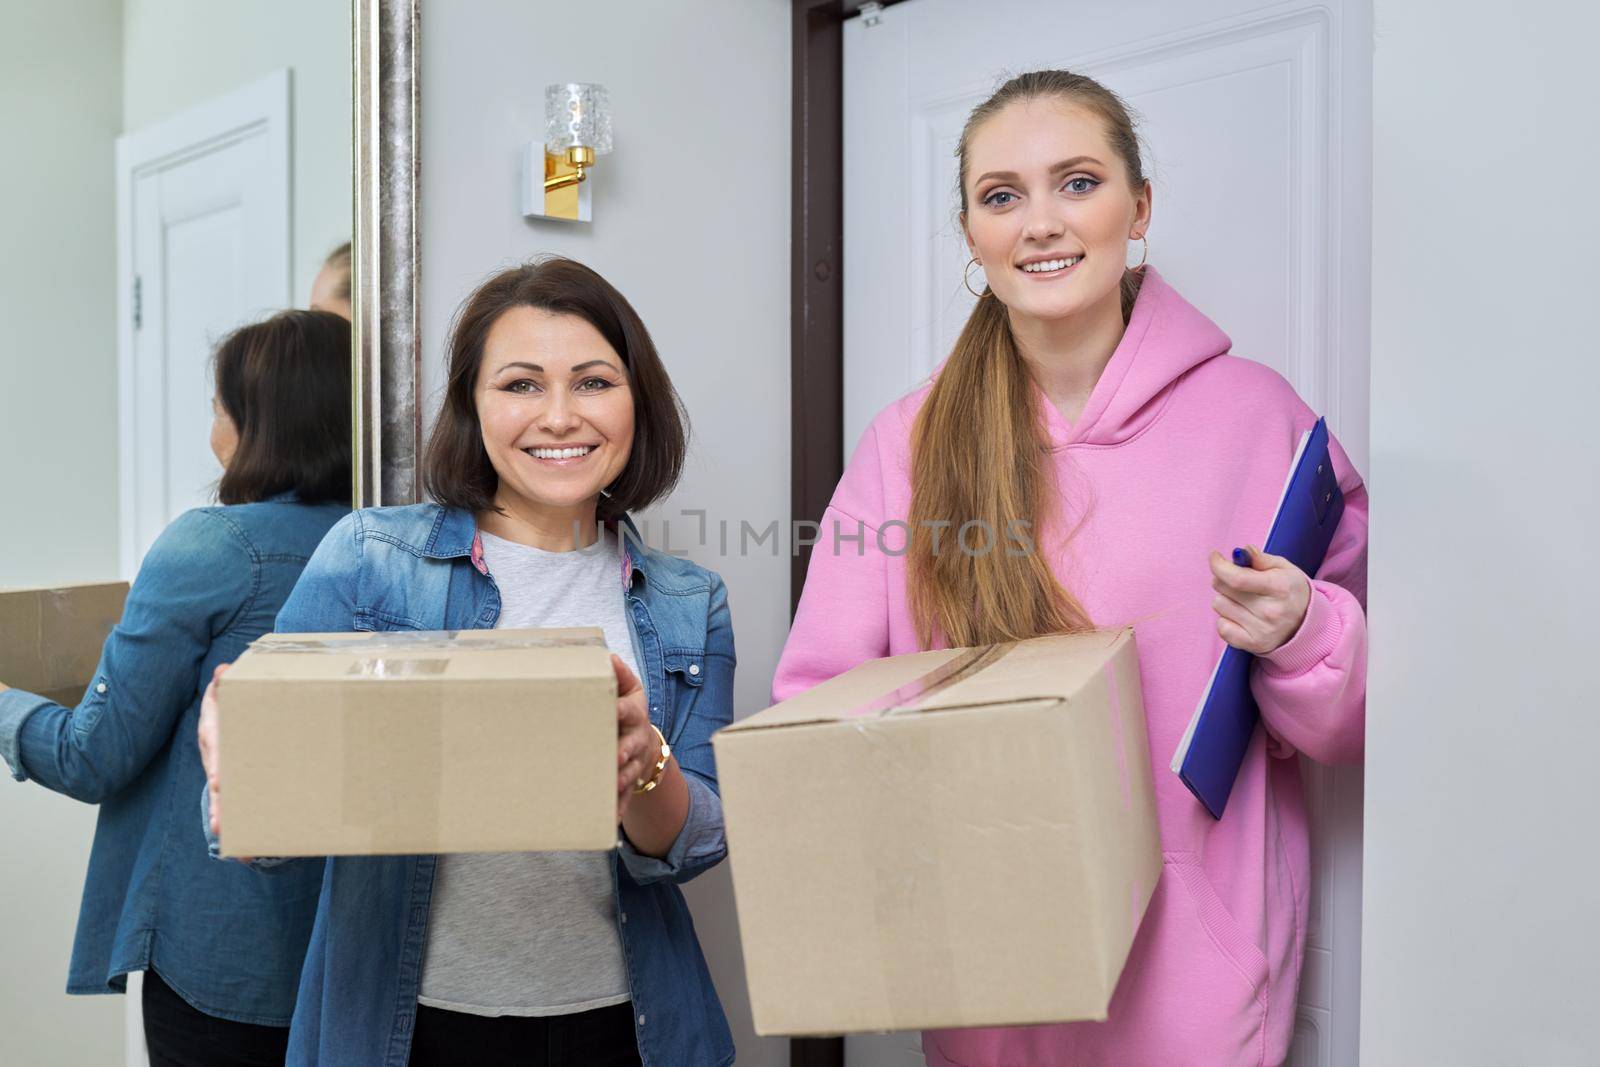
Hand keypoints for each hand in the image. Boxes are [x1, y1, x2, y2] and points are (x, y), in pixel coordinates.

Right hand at [197, 664, 226, 838]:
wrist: (234, 712)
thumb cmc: (235, 701)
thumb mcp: (229, 691)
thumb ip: (227, 683)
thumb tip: (225, 670)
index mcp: (214, 731)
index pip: (214, 747)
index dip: (217, 765)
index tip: (220, 782)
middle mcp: (215, 755)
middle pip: (217, 780)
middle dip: (219, 803)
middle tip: (221, 824)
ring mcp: (224, 770)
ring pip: (223, 799)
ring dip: (226, 820)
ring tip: (235, 846)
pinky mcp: (236, 782)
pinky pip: (236, 805)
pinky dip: (239, 826)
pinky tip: (248, 852)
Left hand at [612, 655, 655, 824]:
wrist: (646, 743)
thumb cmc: (628, 712)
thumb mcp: (630, 690)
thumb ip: (619, 675)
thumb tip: (607, 656)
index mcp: (635, 714)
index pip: (629, 710)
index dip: (620, 709)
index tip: (610, 709)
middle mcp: (637, 740)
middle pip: (632, 746)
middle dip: (624, 752)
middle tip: (614, 756)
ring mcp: (634, 763)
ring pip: (629, 775)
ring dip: (620, 781)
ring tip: (611, 786)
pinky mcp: (628, 783)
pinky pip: (624, 798)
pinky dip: (617, 808)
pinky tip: (608, 818)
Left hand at [1209, 546, 1311, 654]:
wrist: (1306, 624)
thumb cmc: (1290, 591)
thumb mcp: (1284, 568)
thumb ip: (1261, 559)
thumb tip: (1241, 552)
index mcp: (1280, 588)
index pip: (1237, 578)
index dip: (1219, 566)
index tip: (1215, 557)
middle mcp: (1271, 611)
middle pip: (1223, 588)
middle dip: (1224, 579)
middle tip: (1238, 581)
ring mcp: (1262, 631)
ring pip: (1219, 605)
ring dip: (1226, 599)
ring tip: (1244, 600)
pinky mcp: (1253, 645)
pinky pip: (1221, 627)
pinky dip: (1226, 619)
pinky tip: (1242, 616)